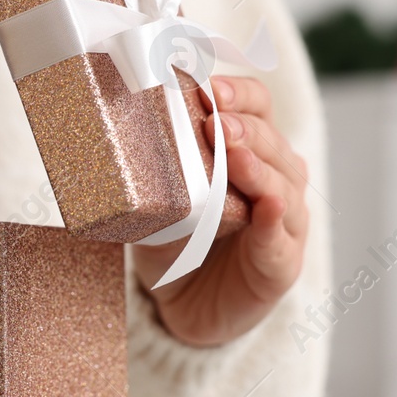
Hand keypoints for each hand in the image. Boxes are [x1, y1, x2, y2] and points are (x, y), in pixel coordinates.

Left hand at [132, 75, 309, 346]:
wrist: (185, 307)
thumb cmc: (177, 244)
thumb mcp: (158, 201)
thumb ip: (152, 172)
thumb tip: (111, 134)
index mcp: (250, 152)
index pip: (257, 109)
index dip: (239, 95)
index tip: (210, 90)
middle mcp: (276, 180)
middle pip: (272, 143)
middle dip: (244, 130)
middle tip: (216, 124)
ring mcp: (284, 222)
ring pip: (283, 185)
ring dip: (259, 169)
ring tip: (236, 157)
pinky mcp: (282, 263)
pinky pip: (280, 239)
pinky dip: (273, 221)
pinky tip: (266, 206)